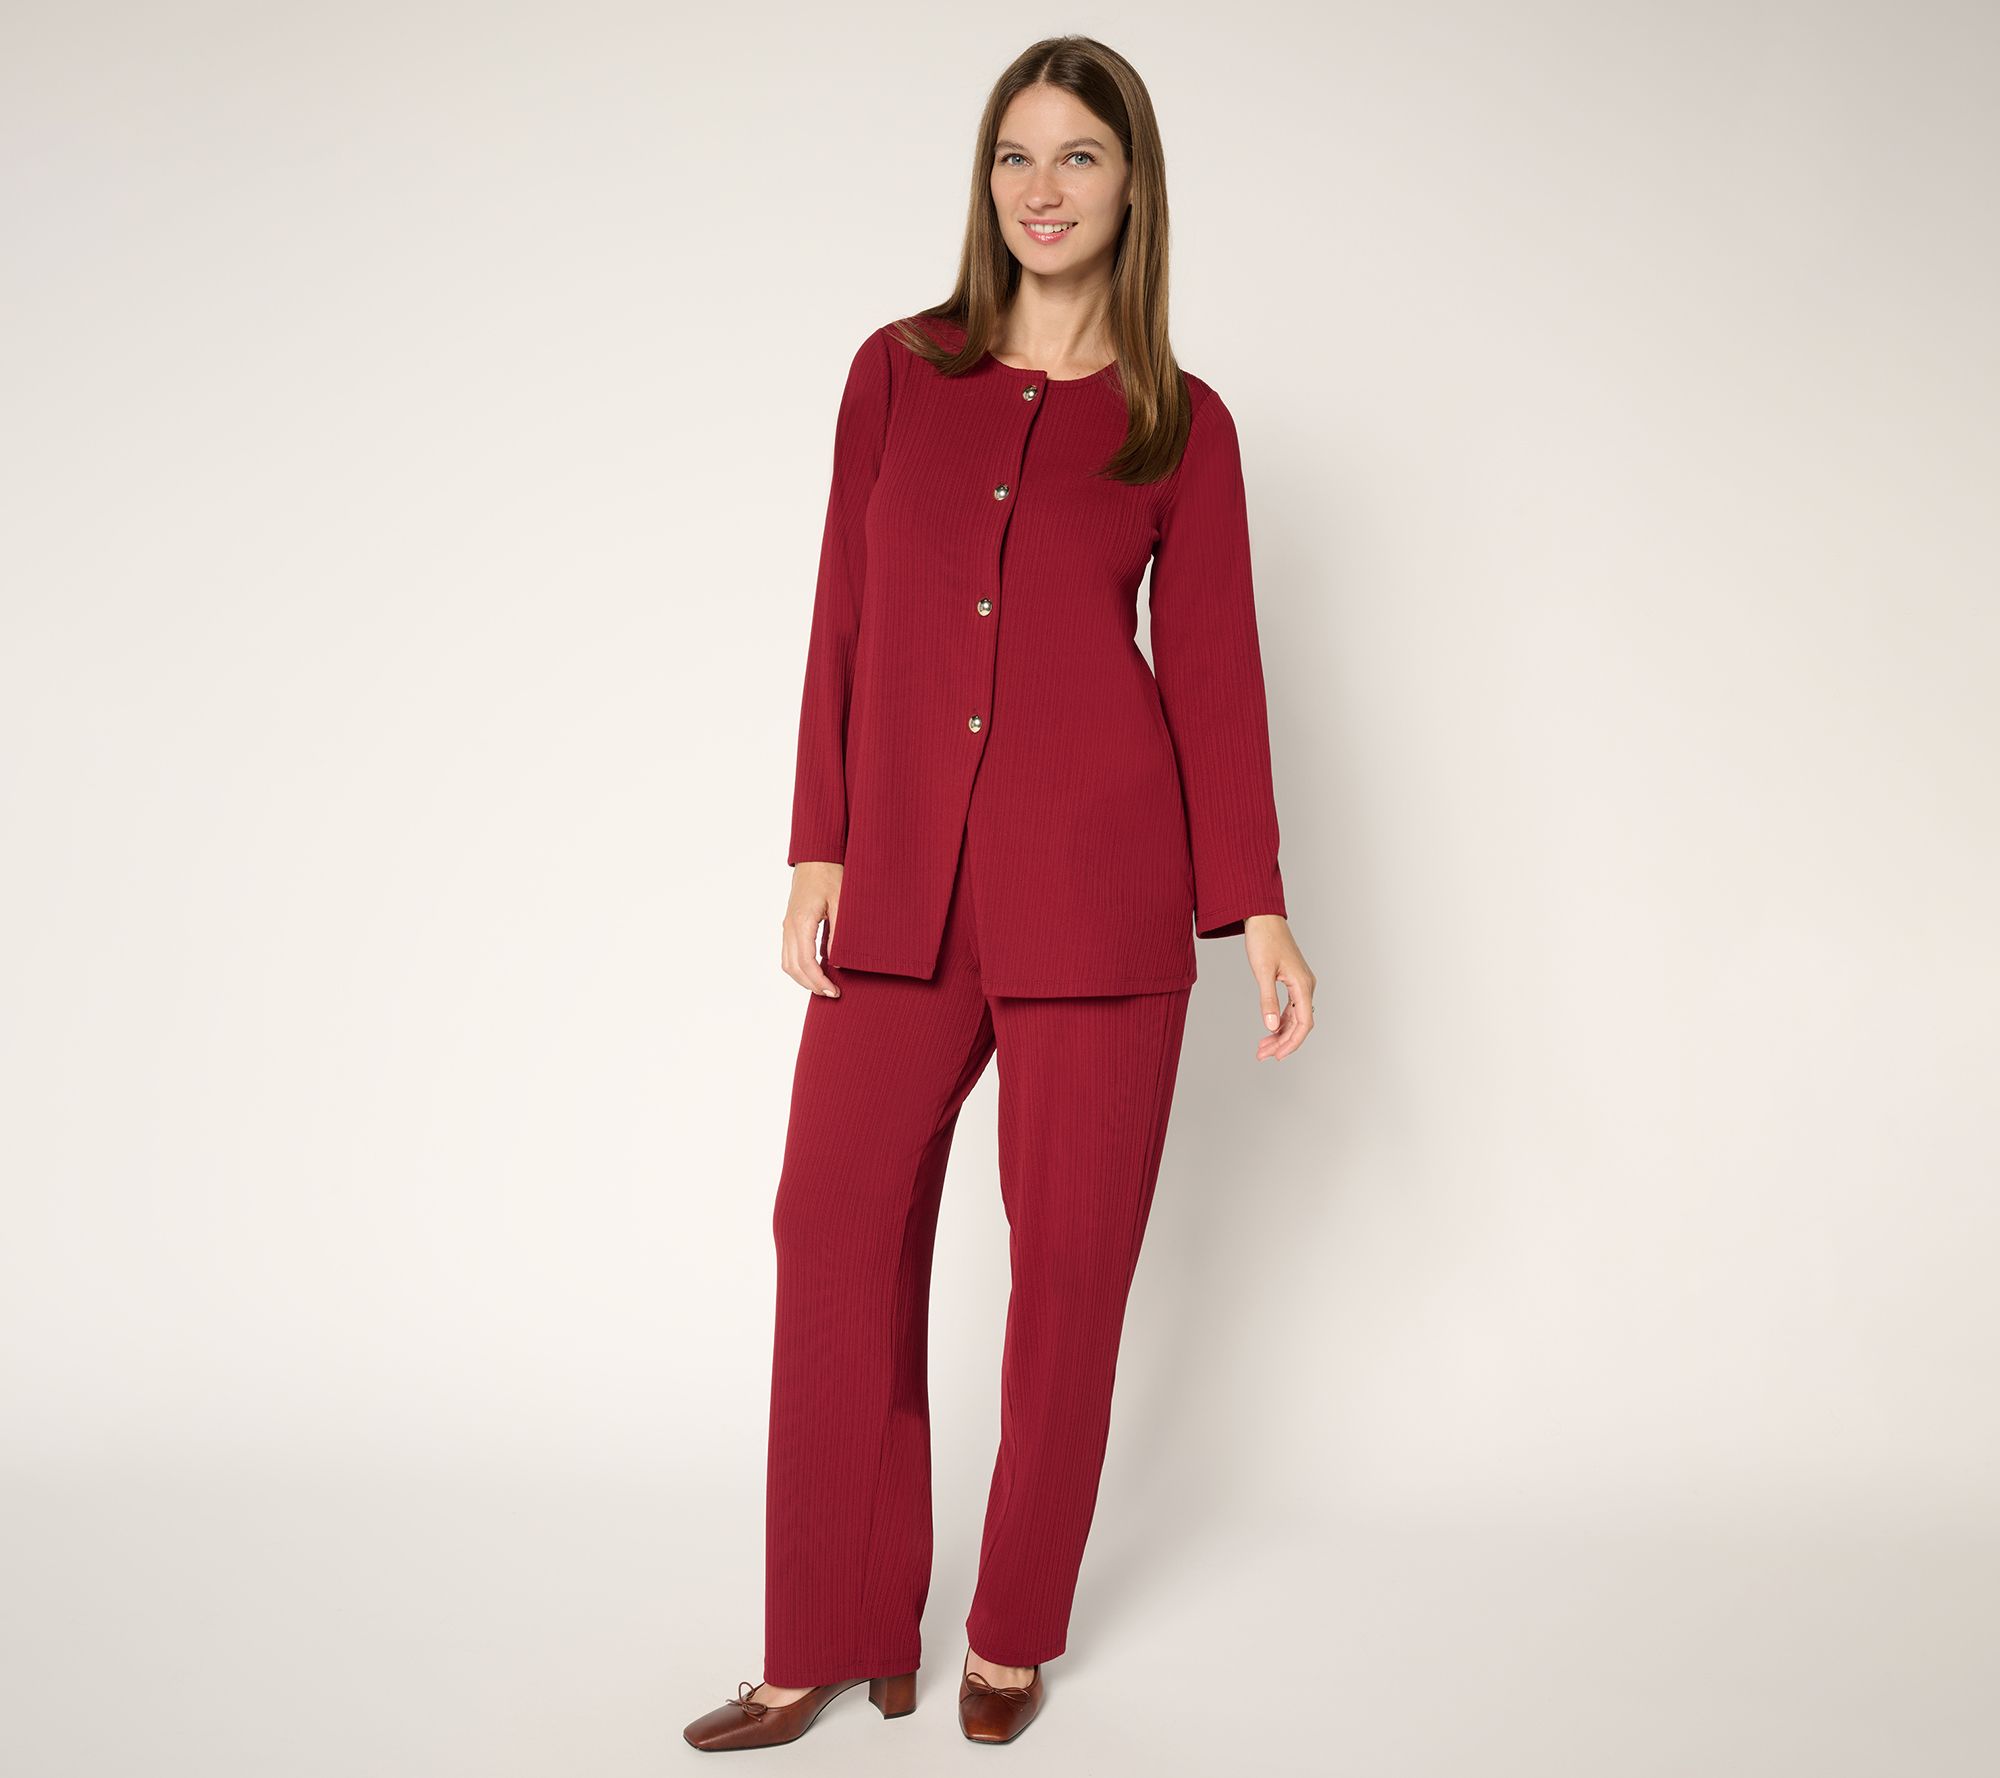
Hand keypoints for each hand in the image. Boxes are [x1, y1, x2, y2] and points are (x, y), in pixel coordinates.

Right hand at [783, 862, 844, 996]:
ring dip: (803, 978)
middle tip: (832, 994)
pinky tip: (815, 970)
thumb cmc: (830, 875)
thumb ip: (839, 933)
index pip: (806, 962)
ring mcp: (787, 925)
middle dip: (811, 985)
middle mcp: (789, 926)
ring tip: (823, 986)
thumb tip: (838, 962)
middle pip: (793, 967)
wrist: (816, 857)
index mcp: (801, 922)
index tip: (834, 991)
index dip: (819, 981)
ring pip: (787, 962)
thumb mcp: (841, 903)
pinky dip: (799, 967)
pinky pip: (788, 952)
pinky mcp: (789, 924)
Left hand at [1243, 914, 1313, 1059]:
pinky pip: (1291, 1008)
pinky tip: (1269, 1030)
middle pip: (1300, 1024)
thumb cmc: (1264, 940)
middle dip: (1282, 1042)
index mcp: (1303, 984)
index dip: (1292, 1043)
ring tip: (1262, 1047)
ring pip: (1295, 1017)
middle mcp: (1306, 985)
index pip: (1304, 1023)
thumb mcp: (1263, 972)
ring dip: (1280, 1034)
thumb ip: (1268, 1000)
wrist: (1263, 918)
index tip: (1277, 1056)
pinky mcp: (1293, 980)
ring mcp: (1301, 983)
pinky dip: (1280, 1021)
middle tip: (1262, 1055)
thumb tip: (1270, 1026)